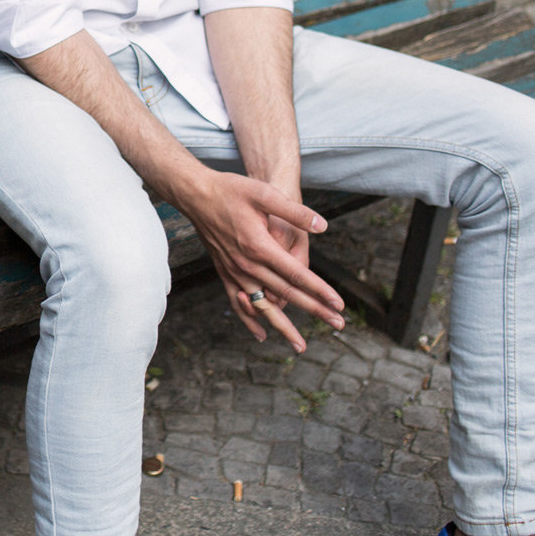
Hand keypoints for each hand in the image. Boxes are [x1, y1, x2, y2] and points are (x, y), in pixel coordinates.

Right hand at [171, 166, 343, 350]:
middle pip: (286, 294)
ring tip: (300, 345)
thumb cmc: (231, 190)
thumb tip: (322, 225)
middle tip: (338, 324)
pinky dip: (250, 320)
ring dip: (283, 326)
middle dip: (314, 310)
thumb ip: (294, 211)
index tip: (339, 305)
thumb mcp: (264, 193)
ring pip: (263, 306)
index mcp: (259, 246)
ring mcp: (234, 271)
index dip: (320, 290)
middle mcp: (247, 264)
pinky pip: (239, 303)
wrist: (195, 195)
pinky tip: (261, 334)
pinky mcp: (225, 272)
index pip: (297, 274)